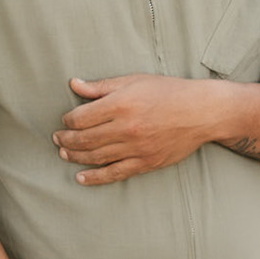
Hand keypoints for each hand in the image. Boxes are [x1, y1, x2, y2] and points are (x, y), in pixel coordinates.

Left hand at [53, 75, 213, 184]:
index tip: (66, 120)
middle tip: (57, 138)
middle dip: (66, 140)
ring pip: (95, 157)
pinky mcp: (145, 163)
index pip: (81, 117)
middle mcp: (126, 128)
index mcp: (121, 104)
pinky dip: (95, 178)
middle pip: (84, 139)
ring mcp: (136, 148)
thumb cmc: (169, 92)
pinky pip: (114, 174)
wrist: (202, 112)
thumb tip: (74, 84)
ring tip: (64, 154)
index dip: (68, 120)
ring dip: (75, 157)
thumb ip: (102, 86)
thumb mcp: (135, 80)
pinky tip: (81, 178)